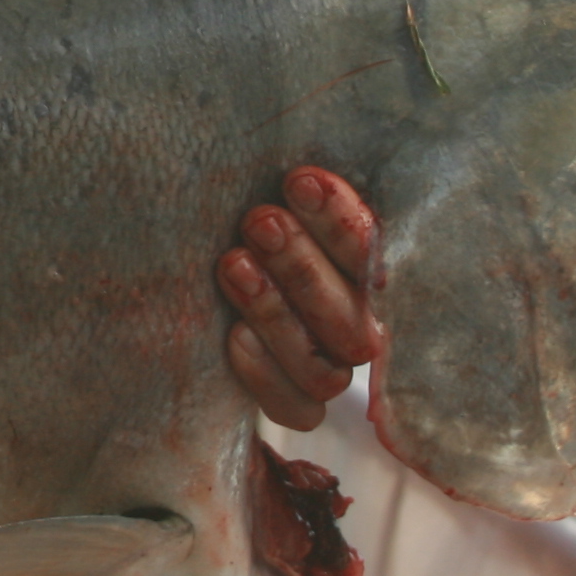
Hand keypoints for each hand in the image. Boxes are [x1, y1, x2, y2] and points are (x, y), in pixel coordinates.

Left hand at [217, 170, 381, 430]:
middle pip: (352, 318)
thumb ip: (301, 192)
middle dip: (304, 266)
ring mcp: (329, 372)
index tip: (301, 182)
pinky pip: (297, 410)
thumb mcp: (278, 206)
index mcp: (368, 273)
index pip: (377, 257)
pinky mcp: (296, 405)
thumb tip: (298, 165)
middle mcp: (359, 327)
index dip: (344, 223)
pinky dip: (266, 374)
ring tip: (233, 264)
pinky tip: (234, 334)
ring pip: (325, 368)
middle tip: (259, 221)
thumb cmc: (250, 230)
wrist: (198, 295)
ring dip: (278, 314)